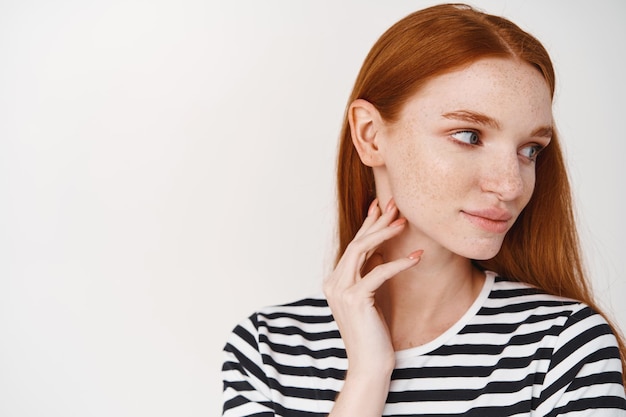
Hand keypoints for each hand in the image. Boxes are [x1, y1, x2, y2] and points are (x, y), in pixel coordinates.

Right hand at [323, 198, 422, 375]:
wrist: (369, 364)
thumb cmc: (373, 334)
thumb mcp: (370, 298)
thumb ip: (369, 274)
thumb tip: (380, 252)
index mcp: (334, 281)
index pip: (353, 245)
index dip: (367, 223)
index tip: (381, 206)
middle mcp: (333, 282)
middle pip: (356, 242)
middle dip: (377, 221)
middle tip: (395, 205)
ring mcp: (340, 290)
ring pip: (362, 250)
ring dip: (385, 233)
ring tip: (404, 223)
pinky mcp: (355, 299)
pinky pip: (378, 271)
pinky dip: (399, 262)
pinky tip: (416, 256)